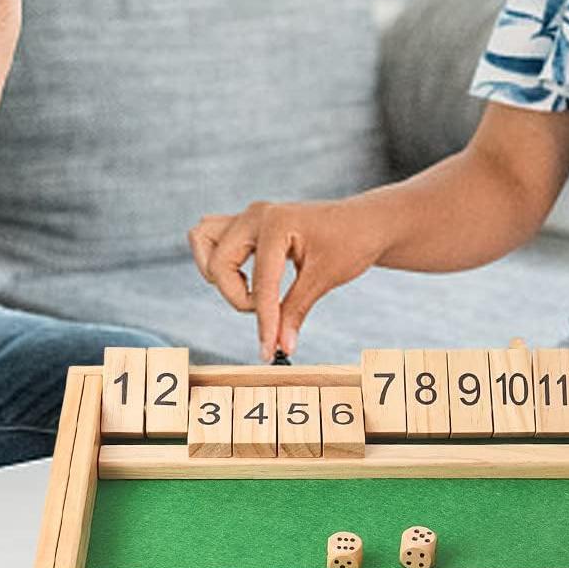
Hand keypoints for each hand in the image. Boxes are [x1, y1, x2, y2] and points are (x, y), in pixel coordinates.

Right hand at [188, 197, 385, 361]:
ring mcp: (248, 217)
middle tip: (266, 312)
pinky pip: (213, 235)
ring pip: (203, 239)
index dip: (264, 321)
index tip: (268, 351)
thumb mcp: (324, 279)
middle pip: (218, 263)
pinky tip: (244, 279)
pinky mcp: (248, 224)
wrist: (365, 222)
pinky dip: (219, 259)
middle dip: (236, 296)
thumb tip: (279, 346)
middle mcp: (255, 216)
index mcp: (276, 223)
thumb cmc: (350, 242)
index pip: (260, 282)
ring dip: (217, 271)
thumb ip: (295, 312)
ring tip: (246, 290)